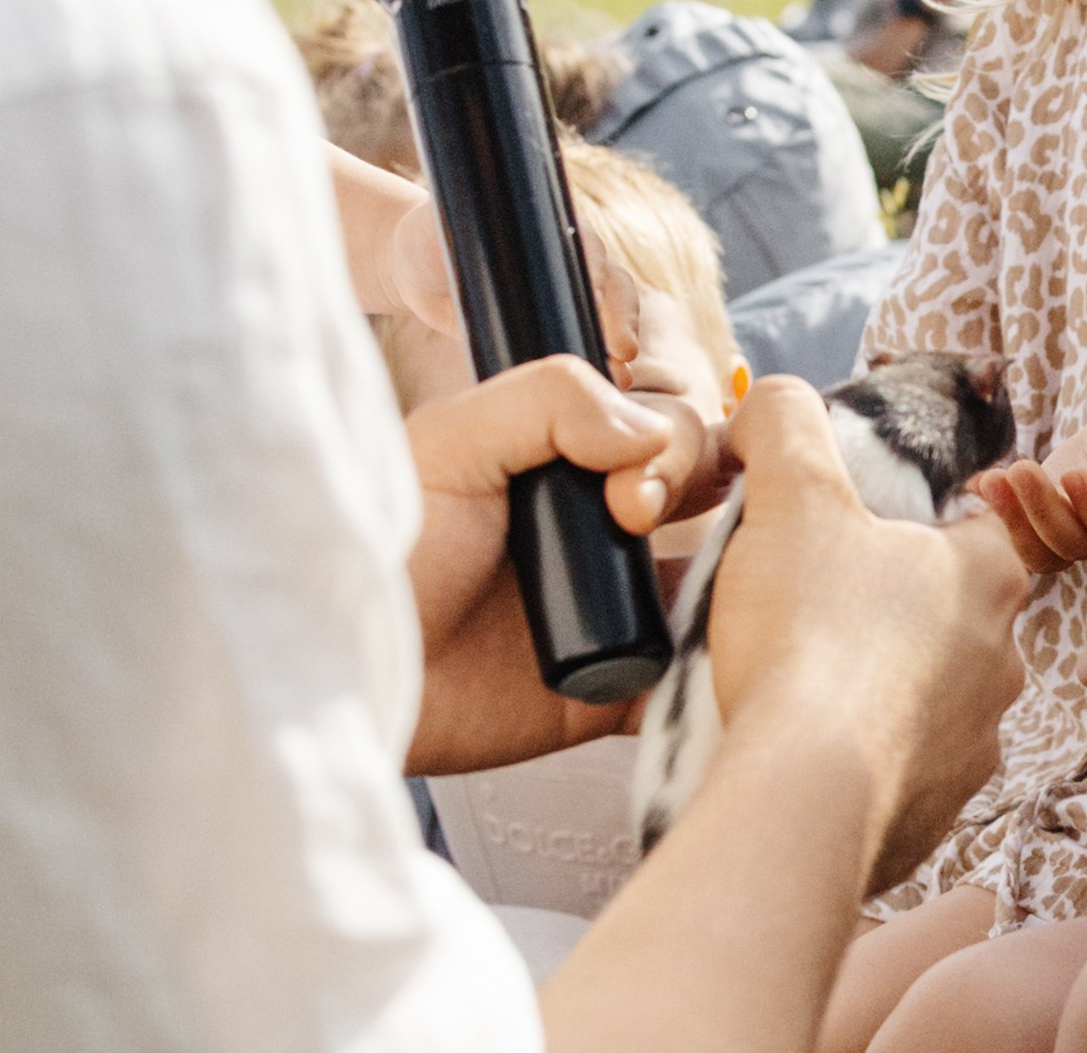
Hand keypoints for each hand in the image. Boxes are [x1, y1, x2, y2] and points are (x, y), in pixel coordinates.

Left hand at [387, 197, 643, 386]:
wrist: (420, 269)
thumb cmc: (430, 237)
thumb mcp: (442, 228)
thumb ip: (460, 235)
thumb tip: (480, 254)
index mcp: (552, 228)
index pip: (588, 247)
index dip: (596, 272)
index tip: (595, 297)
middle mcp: (571, 259)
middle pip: (614, 283)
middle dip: (622, 315)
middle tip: (622, 350)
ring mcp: (568, 295)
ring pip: (612, 313)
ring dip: (621, 343)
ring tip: (619, 376)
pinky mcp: (555, 327)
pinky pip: (589, 342)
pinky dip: (605, 362)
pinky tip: (612, 381)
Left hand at [404, 355, 697, 774]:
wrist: (348, 679)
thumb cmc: (384, 553)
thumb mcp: (449, 443)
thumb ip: (548, 400)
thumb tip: (648, 432)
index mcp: (572, 461)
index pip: (667, 424)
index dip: (672, 440)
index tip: (628, 484)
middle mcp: (606, 529)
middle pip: (708, 486)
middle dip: (694, 487)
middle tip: (635, 519)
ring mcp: (621, 608)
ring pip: (725, 573)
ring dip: (737, 568)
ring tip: (707, 581)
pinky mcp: (624, 687)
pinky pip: (700, 672)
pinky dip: (724, 660)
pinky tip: (724, 645)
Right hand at [707, 376, 1029, 893]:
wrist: (803, 795)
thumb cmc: (809, 635)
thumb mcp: (790, 498)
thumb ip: (786, 426)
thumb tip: (772, 400)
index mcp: (985, 576)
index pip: (980, 528)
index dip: (925, 522)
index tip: (868, 535)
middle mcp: (1002, 659)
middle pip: (953, 616)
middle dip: (895, 612)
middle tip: (819, 611)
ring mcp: (975, 742)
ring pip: (932, 698)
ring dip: (882, 691)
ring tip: (807, 688)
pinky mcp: (939, 812)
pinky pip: (906, 774)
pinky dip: (865, 763)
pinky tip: (810, 753)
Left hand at [974, 396, 1086, 572]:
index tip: (1073, 473)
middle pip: (1072, 544)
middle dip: (1043, 510)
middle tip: (1022, 468)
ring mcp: (1069, 532)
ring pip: (1040, 553)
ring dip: (1012, 520)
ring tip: (993, 480)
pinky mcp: (1039, 522)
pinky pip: (1016, 535)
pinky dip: (994, 513)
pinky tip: (977, 483)